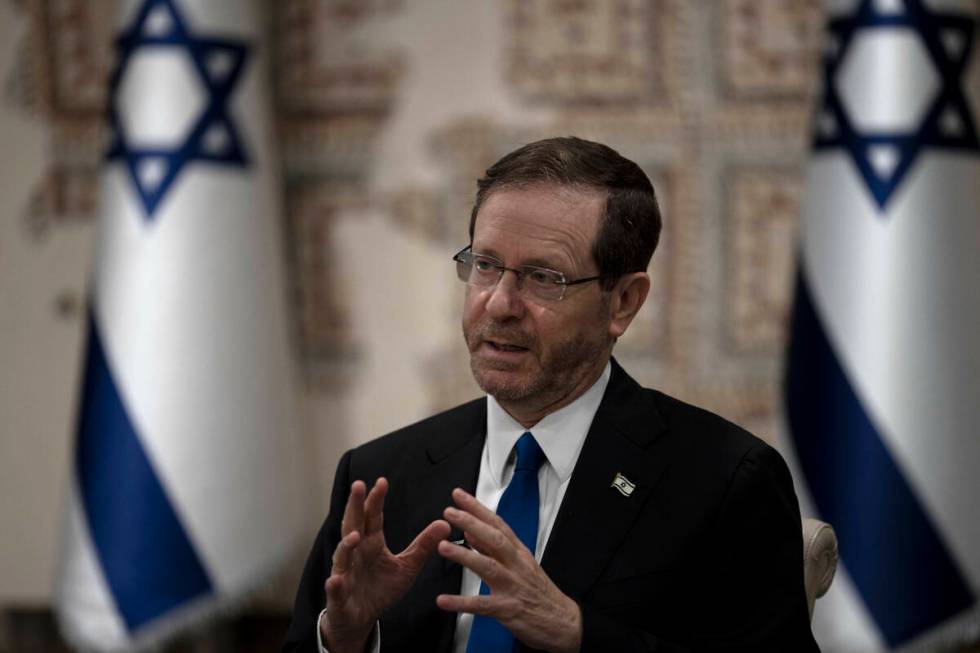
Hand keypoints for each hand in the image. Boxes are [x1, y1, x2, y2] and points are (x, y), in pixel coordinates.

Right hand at [321, 478, 449, 652]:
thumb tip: (445, 523)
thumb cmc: (381, 588)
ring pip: (342, 556)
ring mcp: (345, 573)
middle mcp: (356, 553)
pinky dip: (335, 584)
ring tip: (355, 536)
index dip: (376, 500)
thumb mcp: (408, 566)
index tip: (382, 482)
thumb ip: (424, 545)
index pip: (373, 517)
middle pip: (353, 525)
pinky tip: (336, 580)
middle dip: (355, 507)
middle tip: (359, 486)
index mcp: (372, 544)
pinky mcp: (339, 596)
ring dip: (346, 545)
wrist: (361, 617)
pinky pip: (335, 589)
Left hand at [435, 488, 581, 652]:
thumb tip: (470, 531)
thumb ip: (492, 548)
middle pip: (494, 539)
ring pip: (488, 566)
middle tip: (450, 512)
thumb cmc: (539, 592)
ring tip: (443, 547)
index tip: (459, 495)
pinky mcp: (508, 609)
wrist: (563, 622)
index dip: (477, 509)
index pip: (497, 524)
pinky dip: (461, 603)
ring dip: (464, 556)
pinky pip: (482, 605)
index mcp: (518, 552)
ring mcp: (512, 586)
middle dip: (471, 523)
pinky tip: (443, 601)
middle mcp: (516, 565)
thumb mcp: (520, 564)